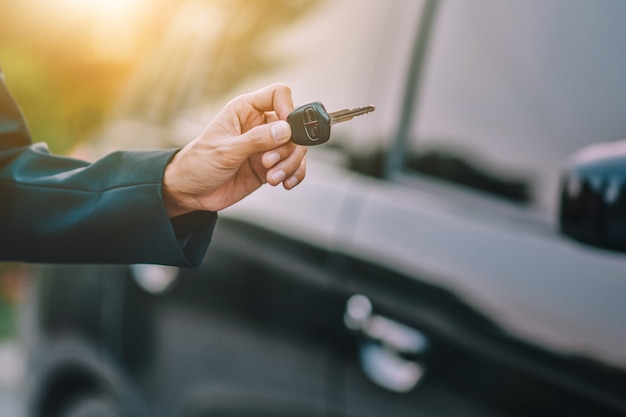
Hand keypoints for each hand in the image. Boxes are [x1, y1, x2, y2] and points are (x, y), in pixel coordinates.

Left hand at [163, 83, 306, 216]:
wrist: (190, 192)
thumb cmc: (198, 164)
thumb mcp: (225, 151)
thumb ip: (256, 140)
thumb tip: (285, 130)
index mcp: (245, 110)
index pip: (277, 95)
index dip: (287, 108)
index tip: (287, 130)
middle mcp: (259, 125)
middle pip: (293, 126)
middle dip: (287, 147)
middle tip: (268, 162)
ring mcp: (266, 146)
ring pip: (296, 148)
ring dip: (290, 164)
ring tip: (273, 177)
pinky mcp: (270, 166)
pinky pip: (293, 166)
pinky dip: (295, 174)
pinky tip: (285, 183)